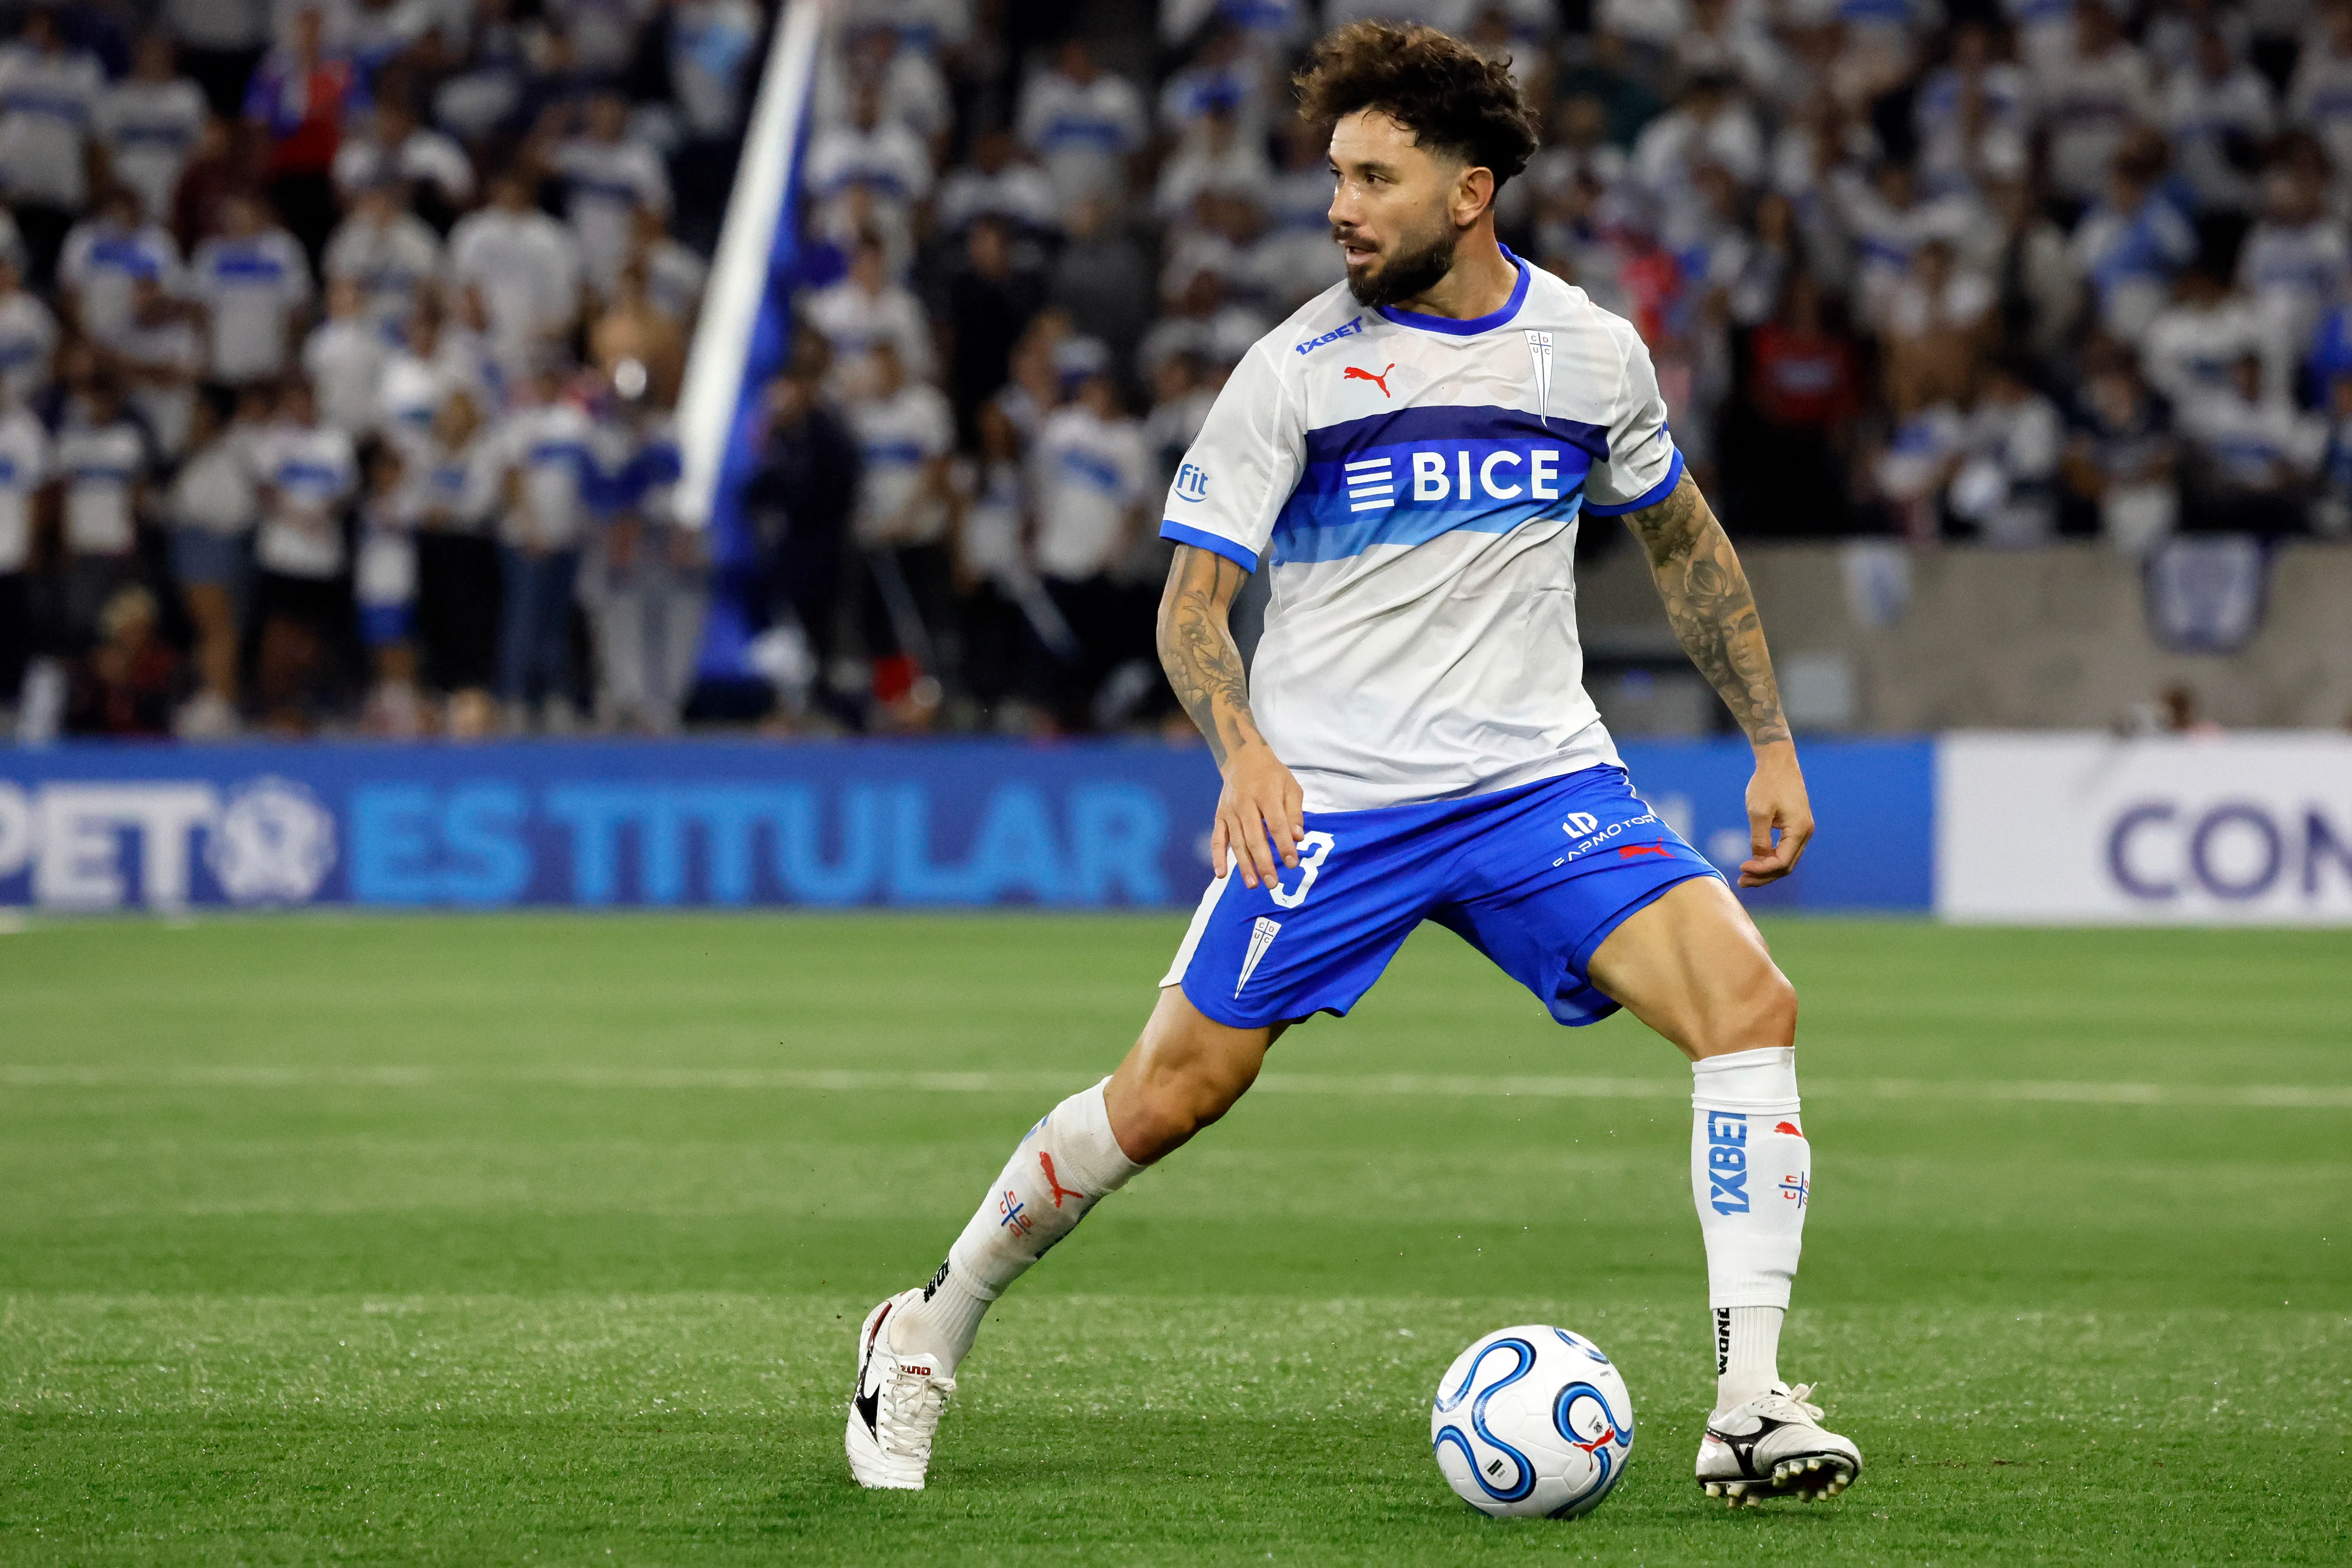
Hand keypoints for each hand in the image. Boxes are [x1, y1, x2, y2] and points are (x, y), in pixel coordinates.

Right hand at [1211, 742, 1304, 891]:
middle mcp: (1245, 804)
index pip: (1276, 824)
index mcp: (1266, 794)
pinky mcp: (1220, 816)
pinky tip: (1221, 873)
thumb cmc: (1272, 775)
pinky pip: (1217, 838)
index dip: (1284, 845)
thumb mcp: (1290, 786)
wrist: (1243, 758)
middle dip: (1264, 862)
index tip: (1292, 863)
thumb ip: (1295, 812)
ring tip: (1253, 884)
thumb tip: (1298, 837)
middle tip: (1273, 883)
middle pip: (1255, 837)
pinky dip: (1217, 856)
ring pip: (1237, 842)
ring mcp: (1230, 811)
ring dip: (1244, 865)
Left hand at [1740, 741, 1814, 887]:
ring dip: (1766, 870)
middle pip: (1786, 866)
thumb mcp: (1758, 811)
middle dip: (1763, 876)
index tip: (1741, 867)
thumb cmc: (1767, 783)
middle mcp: (1805, 833)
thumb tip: (1758, 859)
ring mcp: (1802, 830)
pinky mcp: (1795, 827)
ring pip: (1786, 860)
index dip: (1761, 870)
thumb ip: (1759, 838)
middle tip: (1741, 881)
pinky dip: (1770, 859)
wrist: (1778, 762)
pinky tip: (1754, 862)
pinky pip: (1785, 850)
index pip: (1782, 862)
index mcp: (1799, 830)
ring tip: (1744, 877)